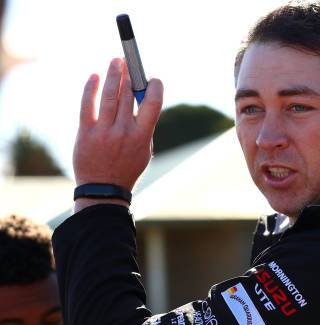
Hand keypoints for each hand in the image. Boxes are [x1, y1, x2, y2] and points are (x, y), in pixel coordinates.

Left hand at [73, 58, 162, 192]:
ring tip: (116, 60)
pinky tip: (95, 76)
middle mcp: (123, 132)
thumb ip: (144, 126)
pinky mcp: (86, 132)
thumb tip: (140, 98)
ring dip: (113, 74)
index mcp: (142, 136)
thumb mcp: (144, 149)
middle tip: (130, 61)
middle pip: (129, 95)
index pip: (152, 104)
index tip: (152, 78)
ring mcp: (104, 132)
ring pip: (110, 96)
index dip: (154, 87)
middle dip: (130, 74)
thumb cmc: (126, 168)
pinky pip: (88, 105)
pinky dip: (91, 88)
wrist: (103, 189)